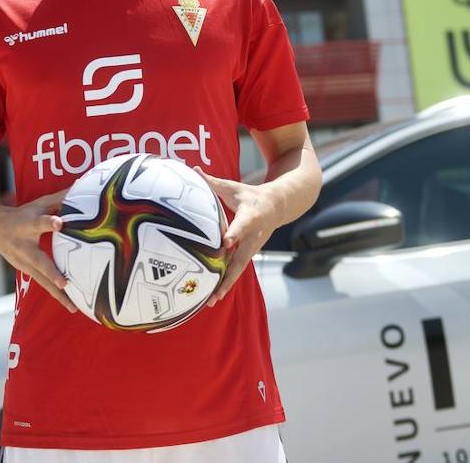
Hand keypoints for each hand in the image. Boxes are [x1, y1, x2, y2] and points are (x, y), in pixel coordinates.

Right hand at [0, 188, 77, 312]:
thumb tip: (83, 184)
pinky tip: (72, 307)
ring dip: (57, 293)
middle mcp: (24, 247)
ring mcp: (24, 263)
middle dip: (51, 272)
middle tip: (64, 283)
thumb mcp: (38, 203)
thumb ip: (60, 198)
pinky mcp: (27, 272)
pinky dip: (58, 297)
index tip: (60, 223)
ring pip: (42, 280)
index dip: (49, 223)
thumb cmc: (23, 214)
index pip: (40, 222)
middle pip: (39, 261)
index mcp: (27, 225)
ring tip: (73, 306)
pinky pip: (44, 286)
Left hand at [195, 168, 283, 307]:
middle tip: (216, 288)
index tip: (226, 241)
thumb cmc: (249, 195)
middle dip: (229, 274)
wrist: (277, 206)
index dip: (235, 233)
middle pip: (241, 257)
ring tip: (211, 301)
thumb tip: (193, 169)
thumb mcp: (233, 186)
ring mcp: (251, 248)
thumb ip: (212, 182)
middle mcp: (252, 236)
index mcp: (250, 216)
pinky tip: (213, 297)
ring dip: (226, 285)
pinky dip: (226, 283)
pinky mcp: (248, 254)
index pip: (242, 225)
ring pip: (238, 269)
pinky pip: (236, 270)